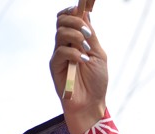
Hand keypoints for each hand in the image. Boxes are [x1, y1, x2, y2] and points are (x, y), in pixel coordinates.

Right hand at [50, 7, 107, 133]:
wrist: (91, 103)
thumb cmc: (96, 81)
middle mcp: (66, 45)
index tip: (81, 9)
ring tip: (86, 48)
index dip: (72, 11)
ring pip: (60, 33)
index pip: (68, 19)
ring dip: (76, 36)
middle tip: (87, 32)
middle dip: (75, 21)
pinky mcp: (55, 65)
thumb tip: (86, 14)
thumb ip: (91, 36)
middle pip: (61, 21)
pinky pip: (61, 51)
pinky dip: (74, 53)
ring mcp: (60, 55)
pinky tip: (84, 60)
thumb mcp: (98, 55)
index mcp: (77, 41)